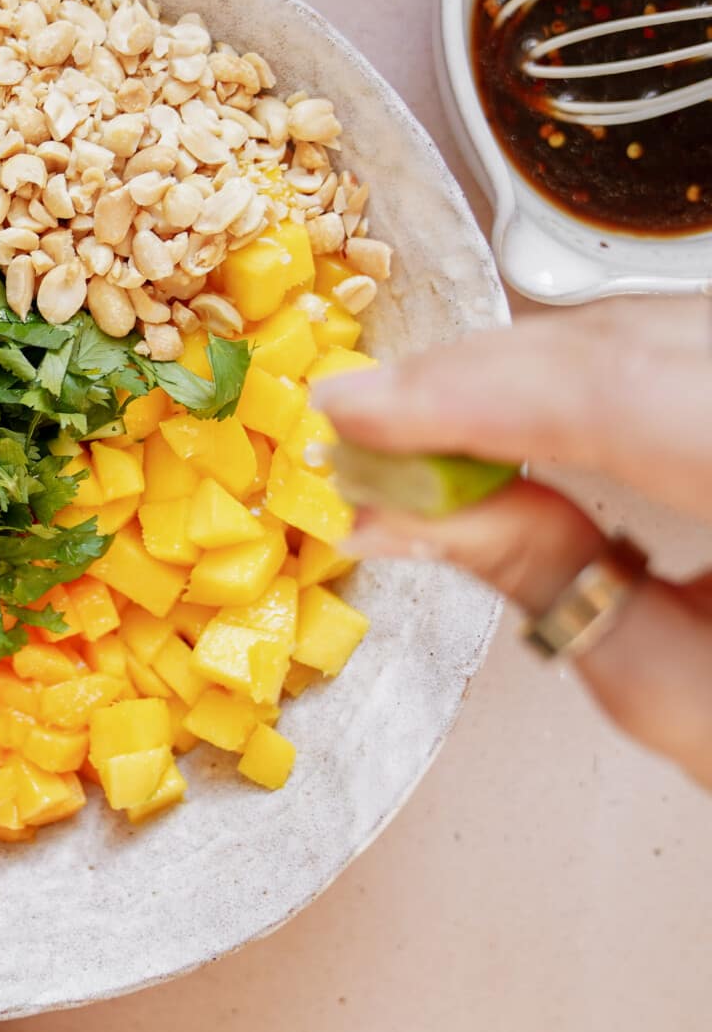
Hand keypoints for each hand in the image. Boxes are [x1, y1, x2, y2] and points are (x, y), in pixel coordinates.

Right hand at [316, 297, 711, 788]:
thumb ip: (552, 593)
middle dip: (477, 378)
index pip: (619, 394)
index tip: (353, 410)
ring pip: (657, 325)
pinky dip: (590, 370)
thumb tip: (417, 512)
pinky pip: (683, 343)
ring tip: (431, 429)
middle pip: (633, 339)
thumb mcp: (696, 705)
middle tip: (369, 431)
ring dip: (528, 370)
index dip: (462, 392)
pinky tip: (525, 406)